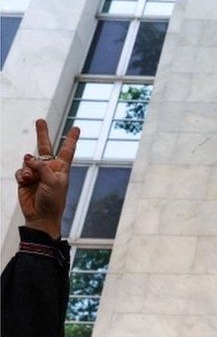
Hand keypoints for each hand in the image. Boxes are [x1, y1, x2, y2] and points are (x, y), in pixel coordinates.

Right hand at [16, 120, 80, 238]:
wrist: (41, 216)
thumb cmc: (53, 201)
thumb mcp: (53, 182)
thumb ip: (42, 166)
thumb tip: (29, 157)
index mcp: (61, 168)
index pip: (67, 150)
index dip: (71, 139)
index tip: (77, 128)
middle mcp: (49, 168)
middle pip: (45, 147)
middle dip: (42, 134)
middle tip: (40, 120)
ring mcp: (36, 173)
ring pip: (28, 161)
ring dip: (28, 168)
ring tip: (30, 178)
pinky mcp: (25, 179)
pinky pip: (20, 171)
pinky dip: (21, 175)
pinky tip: (25, 182)